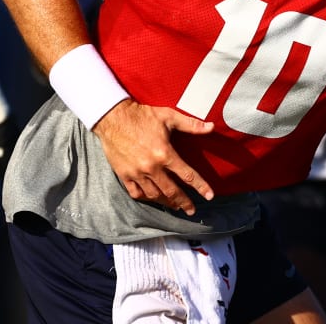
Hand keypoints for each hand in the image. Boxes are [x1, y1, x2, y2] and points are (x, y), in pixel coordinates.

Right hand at [93, 99, 215, 214]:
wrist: (113, 117)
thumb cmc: (142, 116)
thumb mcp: (169, 116)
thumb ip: (191, 124)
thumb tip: (211, 127)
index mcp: (165, 154)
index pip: (188, 175)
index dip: (201, 187)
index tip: (209, 196)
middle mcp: (152, 167)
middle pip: (172, 191)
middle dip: (183, 202)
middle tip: (191, 210)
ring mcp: (137, 173)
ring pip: (154, 195)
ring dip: (166, 202)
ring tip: (174, 205)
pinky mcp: (124, 174)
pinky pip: (136, 192)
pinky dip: (145, 198)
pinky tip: (152, 198)